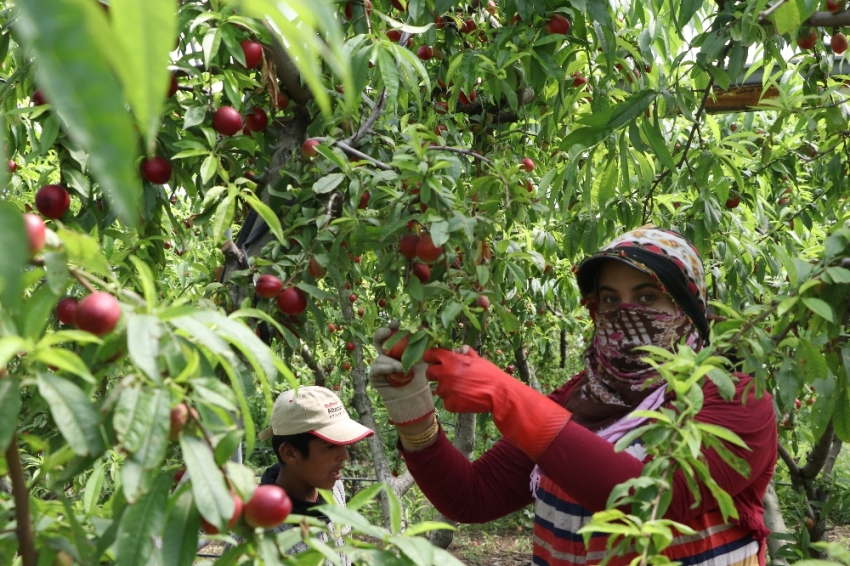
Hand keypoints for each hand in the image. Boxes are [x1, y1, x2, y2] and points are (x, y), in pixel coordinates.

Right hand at [369, 325, 433, 425]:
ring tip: (403, 368)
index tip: (396, 323)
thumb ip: (424, 342)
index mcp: (396, 347)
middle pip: (378, 339)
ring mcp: (379, 364)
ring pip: (380, 356)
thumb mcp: (424, 357)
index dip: (391, 326)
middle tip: (388, 331)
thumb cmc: (419, 375)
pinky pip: (376, 368)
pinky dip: (385, 368)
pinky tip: (393, 370)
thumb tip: (426, 325)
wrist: (414, 395)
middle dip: (381, 333)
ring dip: (392, 361)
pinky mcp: (375, 376)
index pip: (391, 333)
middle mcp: (385, 354)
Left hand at [424, 346, 570, 460]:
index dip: (430, 356)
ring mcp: (447, 390)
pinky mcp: (450, 404)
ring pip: (438, 389)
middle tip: (446, 376)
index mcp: (451, 360)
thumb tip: (459, 349)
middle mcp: (445, 374)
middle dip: (435, 374)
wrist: (499, 394)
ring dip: (446, 389)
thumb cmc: (490, 374)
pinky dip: (453, 401)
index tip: (432, 359)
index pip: (430, 354)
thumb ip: (466, 353)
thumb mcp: (478, 359)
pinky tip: (464, 398)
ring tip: (461, 389)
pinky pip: (446, 402)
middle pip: (429, 373)